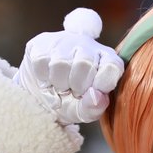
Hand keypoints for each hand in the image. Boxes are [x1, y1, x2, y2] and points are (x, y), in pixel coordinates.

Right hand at [14, 8, 123, 125]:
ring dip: (59, 84)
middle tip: (73, 92)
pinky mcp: (42, 43)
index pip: (112, 66)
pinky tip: (47, 80)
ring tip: (61, 86)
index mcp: (106, 60)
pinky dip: (43, 80)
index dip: (103, 83)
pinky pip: (41, 62)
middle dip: (77, 86)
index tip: (94, 93)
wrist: (40, 95)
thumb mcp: (83, 112)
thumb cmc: (69, 101)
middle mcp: (87, 45)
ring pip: (61, 63)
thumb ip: (94, 108)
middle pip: (85, 64)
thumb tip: (97, 97)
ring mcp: (64, 41)